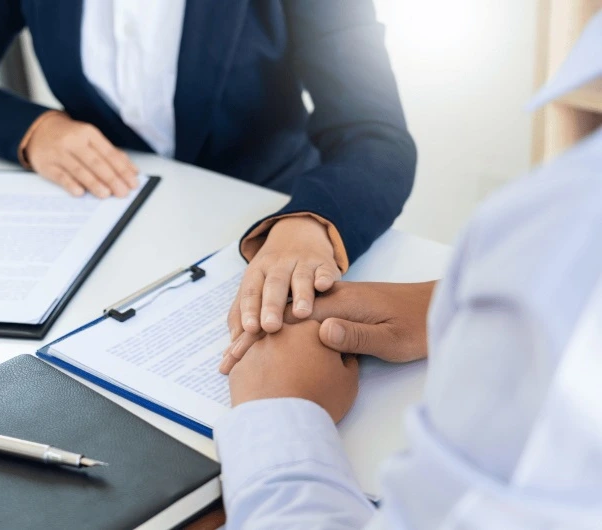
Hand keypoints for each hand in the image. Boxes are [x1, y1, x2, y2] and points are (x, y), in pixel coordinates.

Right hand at [25, 112, 139, 197]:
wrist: (39, 131)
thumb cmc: (70, 137)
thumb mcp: (90, 138)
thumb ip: (110, 153)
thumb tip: (132, 170)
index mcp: (88, 133)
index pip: (109, 153)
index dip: (122, 169)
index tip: (133, 182)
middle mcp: (73, 141)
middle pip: (96, 162)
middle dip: (112, 179)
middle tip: (123, 192)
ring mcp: (59, 153)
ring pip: (79, 170)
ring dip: (94, 183)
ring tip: (106, 194)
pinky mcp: (46, 165)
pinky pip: (60, 176)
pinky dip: (71, 184)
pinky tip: (80, 192)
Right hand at [221, 281, 435, 372]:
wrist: (438, 307)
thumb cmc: (419, 325)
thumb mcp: (391, 337)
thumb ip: (356, 335)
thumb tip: (320, 331)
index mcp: (340, 303)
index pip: (290, 320)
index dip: (261, 337)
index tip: (239, 354)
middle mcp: (332, 299)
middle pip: (281, 317)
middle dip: (251, 337)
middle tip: (227, 361)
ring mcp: (334, 302)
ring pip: (287, 318)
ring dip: (260, 334)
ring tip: (237, 351)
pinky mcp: (340, 309)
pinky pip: (301, 319)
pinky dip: (280, 331)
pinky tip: (268, 341)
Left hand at [227, 216, 339, 337]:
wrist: (297, 235)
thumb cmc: (272, 274)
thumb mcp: (254, 287)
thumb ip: (241, 315)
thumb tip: (233, 345)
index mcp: (257, 272)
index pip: (251, 291)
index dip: (250, 309)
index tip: (250, 328)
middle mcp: (278, 266)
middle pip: (274, 285)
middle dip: (272, 306)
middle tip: (271, 326)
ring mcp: (302, 263)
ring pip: (300, 278)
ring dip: (301, 295)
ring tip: (301, 313)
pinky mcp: (324, 264)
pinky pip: (325, 270)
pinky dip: (324, 277)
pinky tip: (323, 286)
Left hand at [228, 321, 358, 422]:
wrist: (283, 421)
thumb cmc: (319, 399)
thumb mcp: (347, 380)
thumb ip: (347, 360)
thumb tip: (343, 354)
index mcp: (311, 328)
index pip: (316, 324)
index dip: (318, 336)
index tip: (320, 347)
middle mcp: (281, 329)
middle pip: (287, 330)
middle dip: (292, 342)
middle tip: (296, 360)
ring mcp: (257, 345)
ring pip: (263, 344)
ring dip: (268, 354)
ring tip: (274, 374)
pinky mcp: (240, 362)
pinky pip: (245, 361)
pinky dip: (250, 368)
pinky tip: (255, 381)